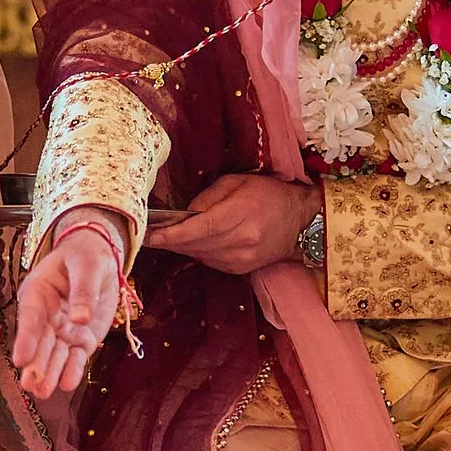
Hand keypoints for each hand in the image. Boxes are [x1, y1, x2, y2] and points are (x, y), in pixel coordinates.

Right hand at [13, 211, 124, 396]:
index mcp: (38, 293)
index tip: (20, 359)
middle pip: (40, 343)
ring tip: (43, 392)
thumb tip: (81, 318)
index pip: (31, 319)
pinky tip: (67, 384)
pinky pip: (76, 357)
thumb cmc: (85, 257)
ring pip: (55, 355)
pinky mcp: (80, 339)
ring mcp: (63, 330)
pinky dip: (72, 370)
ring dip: (49, 373)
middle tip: (31, 385)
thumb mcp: (87, 265)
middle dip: (36, 365)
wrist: (98, 259)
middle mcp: (46, 316)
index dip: (25, 340)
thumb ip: (84, 290)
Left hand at [146, 174, 320, 275]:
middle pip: (195, 245)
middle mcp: (242, 241)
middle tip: (149, 234)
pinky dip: (199, 252)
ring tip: (169, 236)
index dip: (172, 234)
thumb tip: (184, 214)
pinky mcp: (241, 269)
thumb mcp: (238, 182)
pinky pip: (209, 261)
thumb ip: (208, 197)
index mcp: (241, 214)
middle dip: (170, 240)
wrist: (301, 221)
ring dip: (182, 246)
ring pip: (199, 255)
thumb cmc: (269, 194)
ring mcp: (242, 259)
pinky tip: (196, 242)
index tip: (150, 236)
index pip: (200, 228)